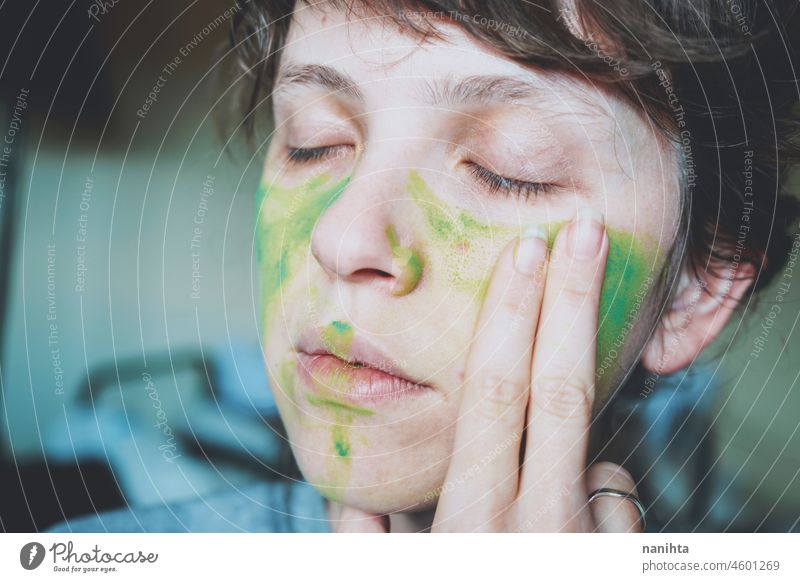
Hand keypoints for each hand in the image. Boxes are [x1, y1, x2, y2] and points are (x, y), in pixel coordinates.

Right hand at [335, 209, 642, 532]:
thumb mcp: (402, 576)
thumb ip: (366, 537)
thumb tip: (350, 503)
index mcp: (472, 520)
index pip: (492, 390)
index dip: (509, 311)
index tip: (527, 249)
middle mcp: (540, 526)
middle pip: (560, 388)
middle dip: (573, 298)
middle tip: (587, 230)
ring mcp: (587, 541)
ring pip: (601, 459)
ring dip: (573, 449)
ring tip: (544, 487)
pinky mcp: (622, 557)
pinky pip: (615, 505)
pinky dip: (594, 501)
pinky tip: (567, 530)